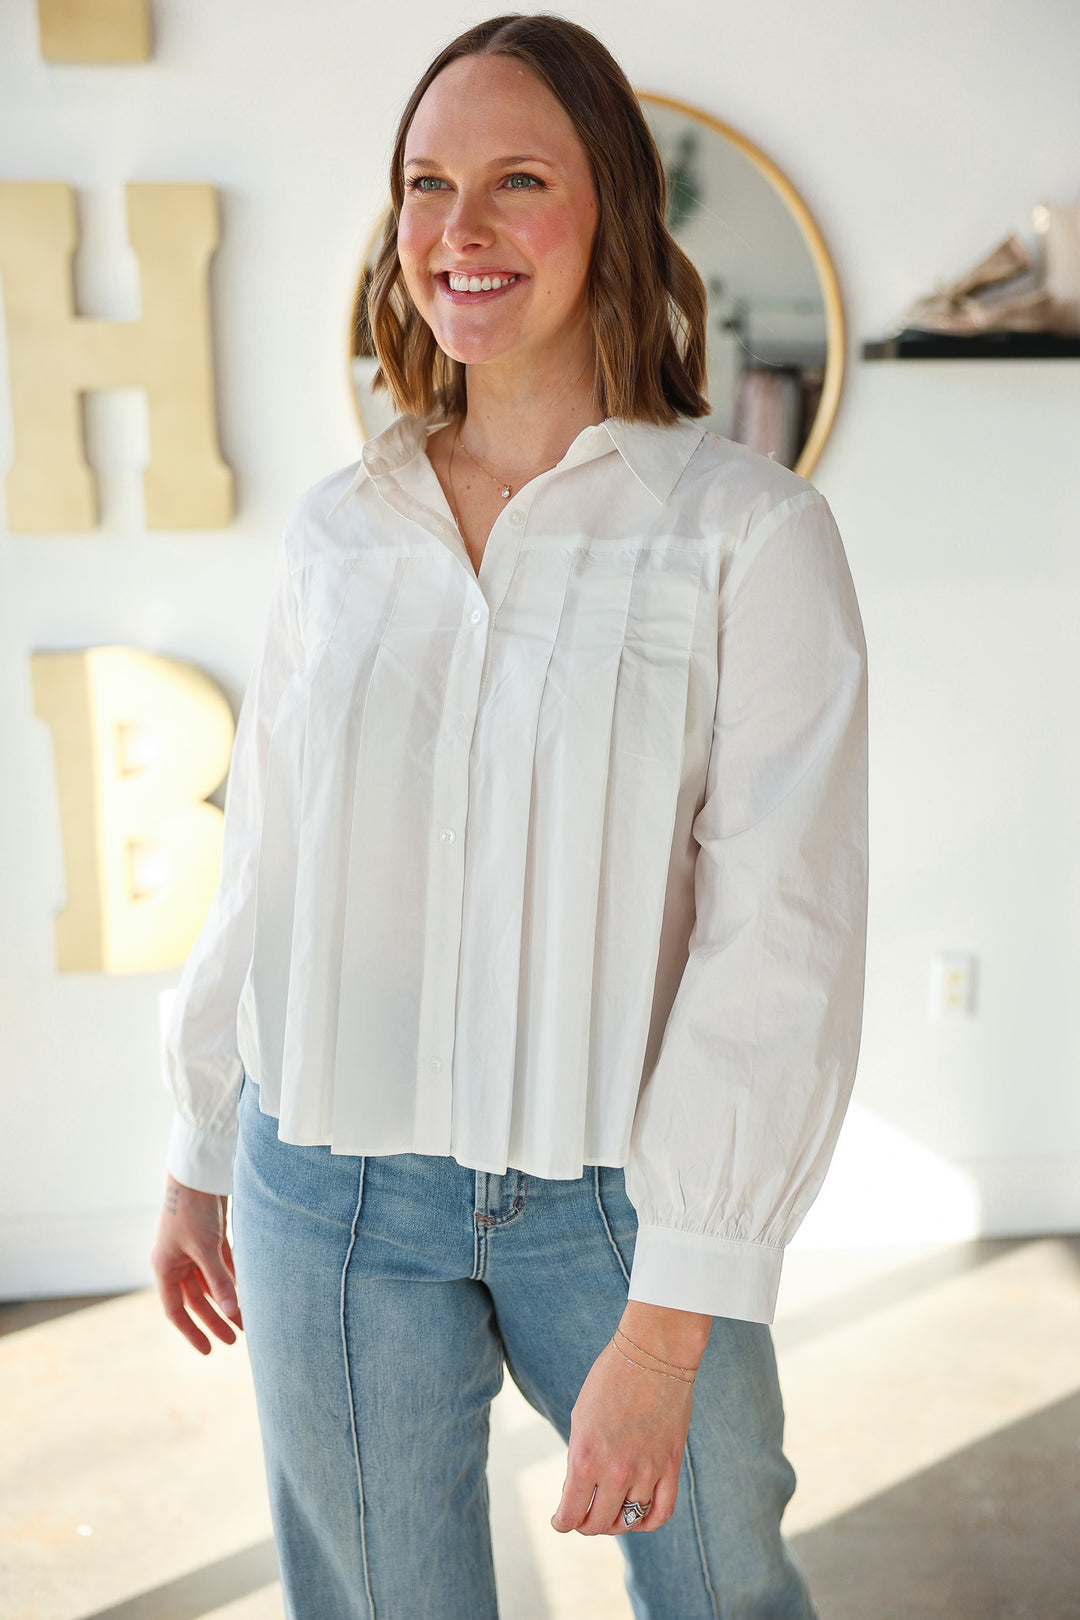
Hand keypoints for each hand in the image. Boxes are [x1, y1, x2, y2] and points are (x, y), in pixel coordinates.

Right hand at [150, 1175, 243, 1354]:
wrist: (198, 1173)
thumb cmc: (193, 1211)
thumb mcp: (205, 1249)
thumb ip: (220, 1281)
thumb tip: (234, 1312)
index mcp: (165, 1268)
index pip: (176, 1310)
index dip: (192, 1331)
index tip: (208, 1350)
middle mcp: (178, 1262)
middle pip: (198, 1300)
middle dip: (216, 1319)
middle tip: (235, 1339)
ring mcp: (194, 1250)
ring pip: (212, 1284)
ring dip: (228, 1301)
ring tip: (247, 1320)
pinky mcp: (211, 1238)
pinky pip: (222, 1267)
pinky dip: (232, 1279)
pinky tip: (247, 1292)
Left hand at [551, 1303, 709, 1536]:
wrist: (652, 1354)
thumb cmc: (610, 1378)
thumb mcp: (581, 1417)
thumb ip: (580, 1457)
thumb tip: (581, 1488)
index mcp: (585, 1456)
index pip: (570, 1514)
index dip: (562, 1523)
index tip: (560, 1520)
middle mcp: (615, 1470)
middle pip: (600, 1523)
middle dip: (586, 1524)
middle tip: (583, 1516)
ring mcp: (646, 1470)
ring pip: (630, 1520)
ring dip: (616, 1522)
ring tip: (609, 1513)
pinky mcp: (670, 1465)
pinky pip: (662, 1511)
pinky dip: (648, 1522)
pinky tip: (638, 1516)